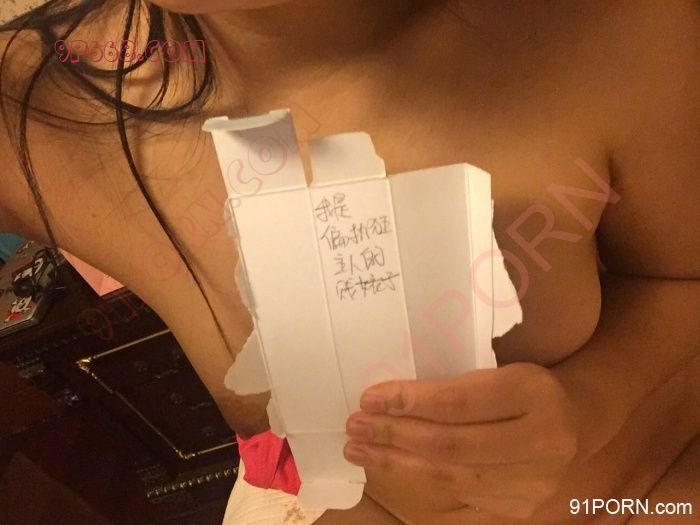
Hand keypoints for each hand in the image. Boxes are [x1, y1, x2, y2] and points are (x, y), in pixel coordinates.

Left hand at [343, 363, 578, 518]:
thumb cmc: (525, 389)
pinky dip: (418, 487)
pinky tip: (391, 471)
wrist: (576, 422)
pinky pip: (459, 503)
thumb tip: (386, 400)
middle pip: (451, 444)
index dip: (409, 401)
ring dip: (397, 463)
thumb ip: (454, 385)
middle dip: (395, 435)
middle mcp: (542, 442)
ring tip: (360, 449)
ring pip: (450, 478)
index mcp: (534, 393)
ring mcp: (534, 485)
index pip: (460, 401)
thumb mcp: (500, 370)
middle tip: (356, 426)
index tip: (370, 398)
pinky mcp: (521, 510)